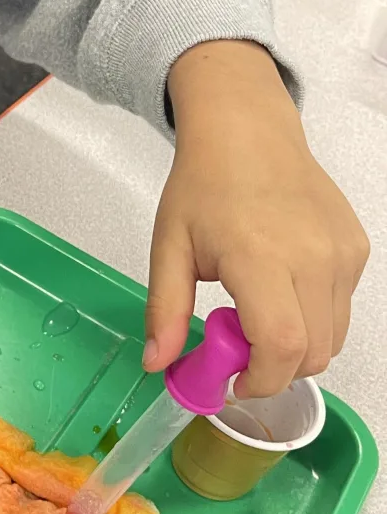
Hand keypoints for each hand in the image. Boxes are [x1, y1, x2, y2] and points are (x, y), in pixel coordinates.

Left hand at [145, 40, 368, 397]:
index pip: (283, 346)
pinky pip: (342, 308)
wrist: (246, 131)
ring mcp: (342, 254)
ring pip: (334, 337)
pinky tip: (279, 290)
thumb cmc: (203, 185)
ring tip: (255, 314)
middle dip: (275, 371)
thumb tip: (157, 366)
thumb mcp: (169, 247)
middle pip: (314, 354)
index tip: (231, 382)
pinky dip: (314, 318)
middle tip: (237, 349)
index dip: (260, 380)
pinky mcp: (357, 249)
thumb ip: (164, 310)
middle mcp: (314, 258)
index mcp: (261, 257)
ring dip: (296, 348)